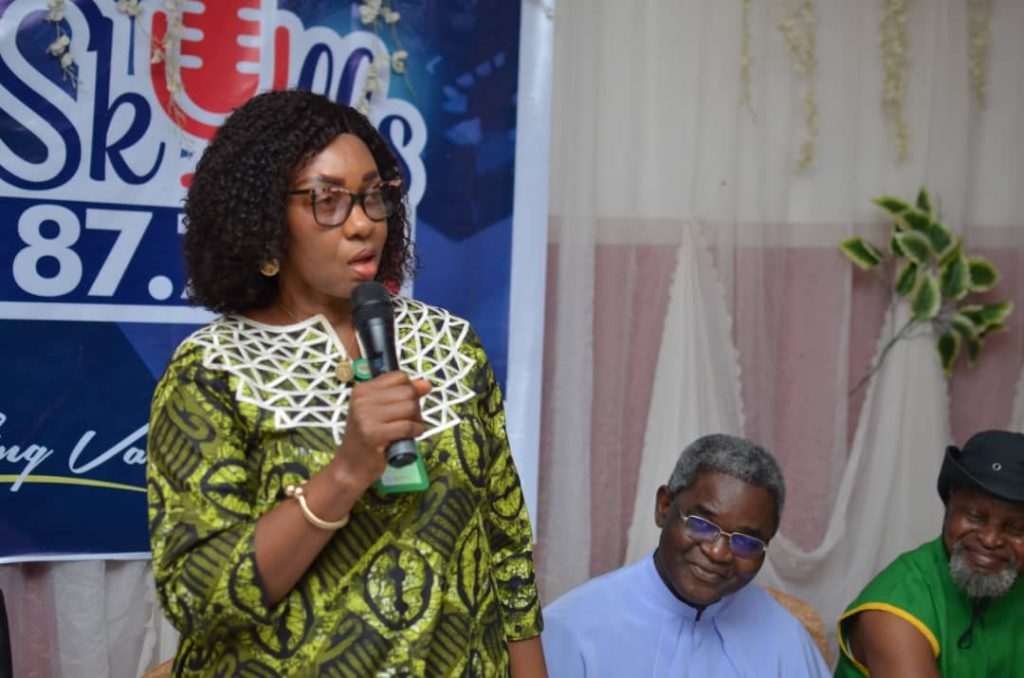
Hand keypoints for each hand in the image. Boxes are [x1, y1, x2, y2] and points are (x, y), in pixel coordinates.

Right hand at [332, 371, 431, 490]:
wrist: (350, 466)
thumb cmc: (367, 438)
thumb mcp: (380, 411)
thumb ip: (402, 395)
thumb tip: (425, 384)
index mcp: (362, 390)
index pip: (399, 376)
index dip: (409, 389)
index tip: (405, 403)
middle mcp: (362, 400)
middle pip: (407, 391)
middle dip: (416, 406)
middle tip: (409, 420)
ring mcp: (366, 417)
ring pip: (410, 407)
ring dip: (417, 420)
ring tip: (409, 428)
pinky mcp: (373, 434)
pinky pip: (408, 426)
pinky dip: (416, 431)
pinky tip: (411, 436)